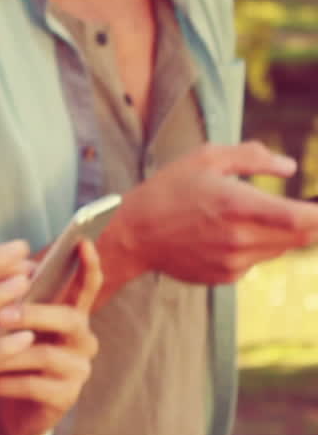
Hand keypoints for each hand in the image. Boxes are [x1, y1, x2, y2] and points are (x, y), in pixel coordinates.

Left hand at [0, 240, 101, 434]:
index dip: (88, 265)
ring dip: (10, 352)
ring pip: (47, 355)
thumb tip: (14, 261)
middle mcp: (82, 340)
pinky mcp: (65, 398)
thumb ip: (19, 298)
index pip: (87, 287)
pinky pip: (35, 386)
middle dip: (35, 314)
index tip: (83, 242)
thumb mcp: (13, 325)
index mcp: (71, 315)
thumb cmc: (10, 357)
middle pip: (70, 319)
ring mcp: (77, 371)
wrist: (8, 410)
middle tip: (2, 315)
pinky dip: (6, 382)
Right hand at [100, 141, 317, 289]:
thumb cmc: (170, 189)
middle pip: (300, 238)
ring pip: (280, 249)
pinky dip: (255, 246)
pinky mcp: (226, 277)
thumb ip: (253, 157)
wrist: (134, 234)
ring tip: (248, 215)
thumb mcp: (207, 158)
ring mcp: (233, 262)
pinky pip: (256, 261)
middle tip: (307, 209)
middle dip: (311, 223)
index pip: (300, 219)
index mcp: (237, 206)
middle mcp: (239, 239)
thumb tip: (289, 167)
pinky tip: (227, 233)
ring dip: (280, 233)